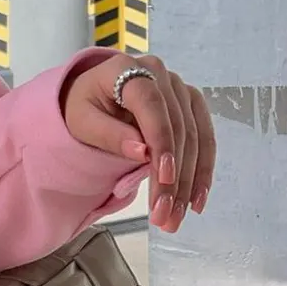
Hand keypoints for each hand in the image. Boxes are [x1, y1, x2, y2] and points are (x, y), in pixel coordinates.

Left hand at [59, 54, 216, 231]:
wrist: (92, 95)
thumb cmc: (83, 106)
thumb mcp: (82, 121)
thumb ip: (109, 135)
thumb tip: (142, 152)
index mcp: (128, 69)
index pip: (151, 106)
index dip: (162, 142)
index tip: (164, 177)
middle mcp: (161, 74)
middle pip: (177, 128)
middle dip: (174, 176)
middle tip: (165, 214)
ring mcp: (180, 88)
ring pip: (195, 138)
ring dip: (189, 181)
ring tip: (176, 216)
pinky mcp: (192, 105)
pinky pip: (204, 139)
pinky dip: (201, 170)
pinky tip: (196, 199)